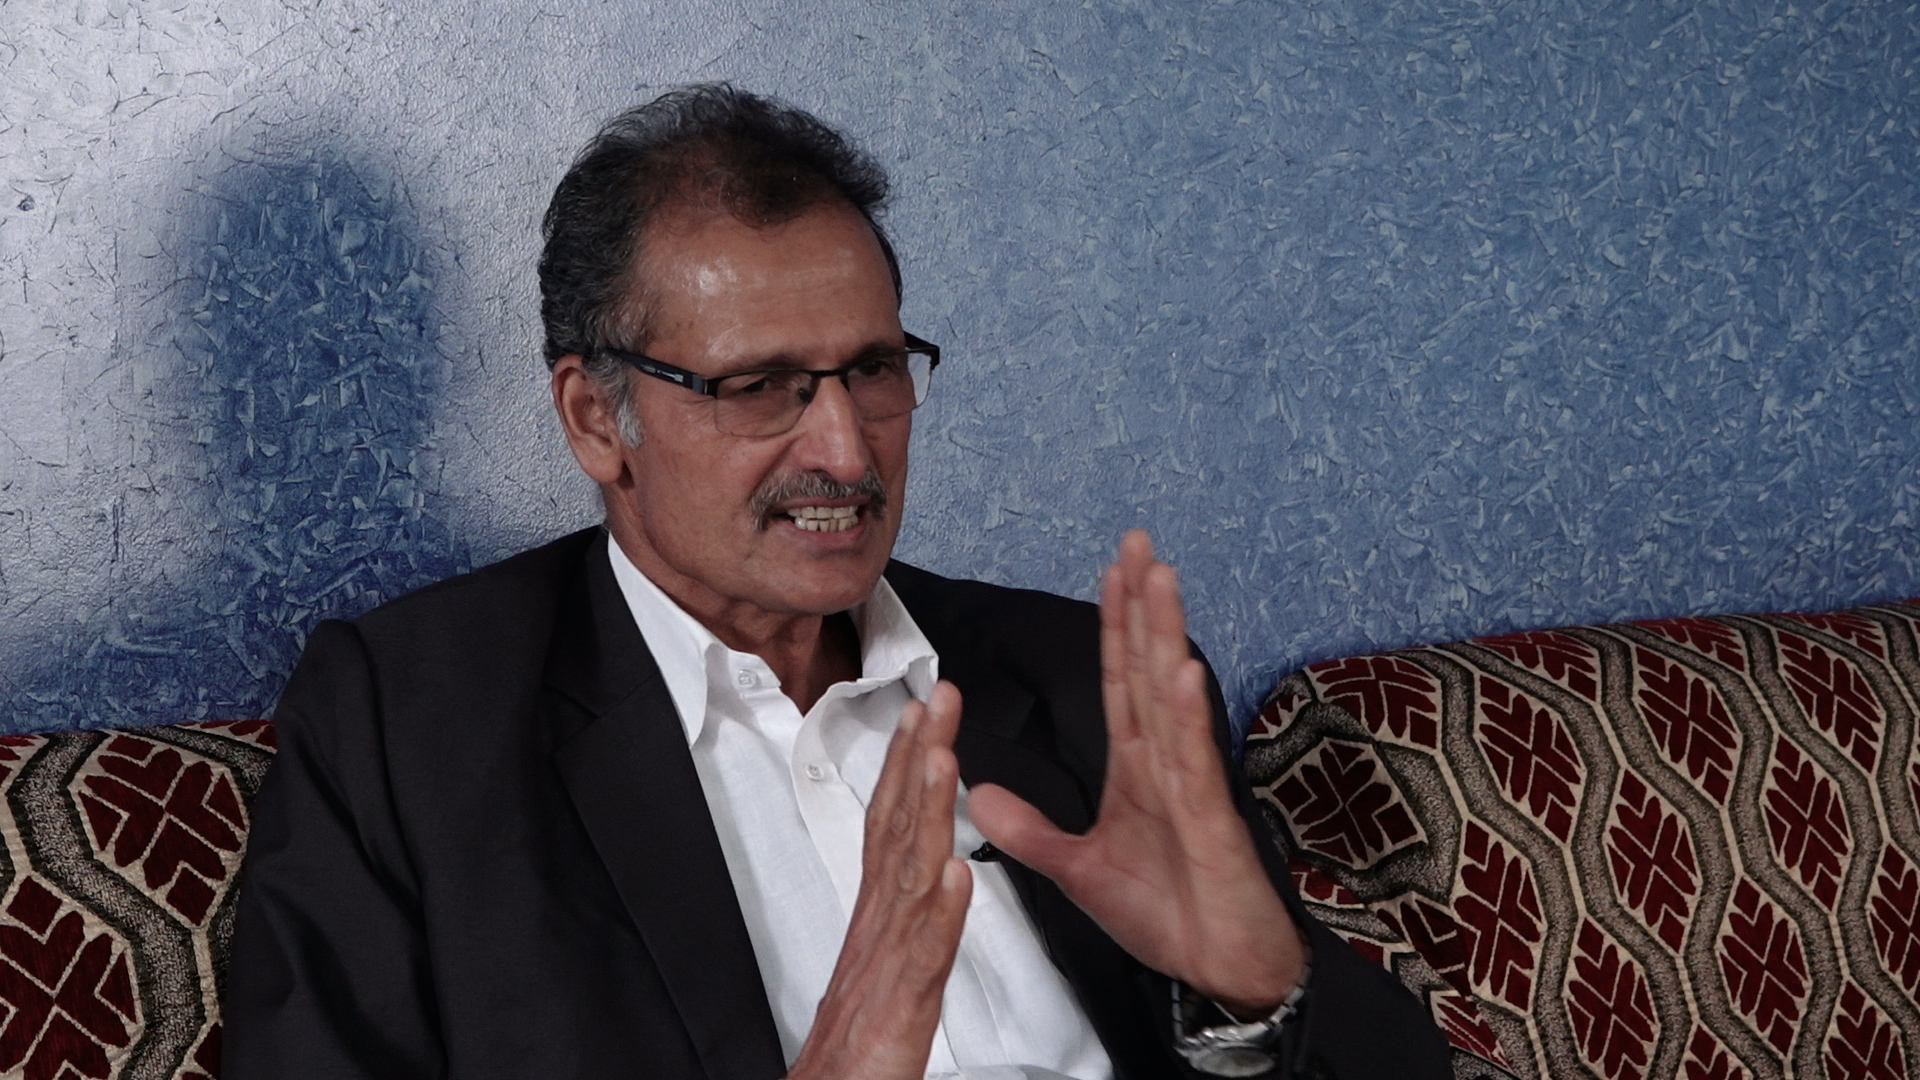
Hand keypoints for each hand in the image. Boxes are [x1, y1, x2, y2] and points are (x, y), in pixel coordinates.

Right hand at [787, 682, 972, 1079]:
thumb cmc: (858, 1049)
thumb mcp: (884, 966)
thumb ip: (902, 918)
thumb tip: (925, 871)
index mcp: (878, 915)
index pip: (890, 823)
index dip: (903, 765)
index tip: (918, 715)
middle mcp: (879, 926)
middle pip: (896, 826)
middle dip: (917, 758)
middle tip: (935, 700)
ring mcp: (889, 960)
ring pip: (910, 874)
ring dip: (925, 812)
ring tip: (943, 759)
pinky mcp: (903, 1005)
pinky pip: (927, 953)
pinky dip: (940, 912)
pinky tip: (955, 875)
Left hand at [969, 530, 1304, 1014]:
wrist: (1218, 974)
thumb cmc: (1166, 917)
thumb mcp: (1077, 871)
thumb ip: (1032, 831)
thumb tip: (978, 795)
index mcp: (1139, 769)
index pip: (1120, 682)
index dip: (1115, 626)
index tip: (1110, 570)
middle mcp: (1167, 765)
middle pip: (1147, 671)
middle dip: (1142, 605)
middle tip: (1135, 542)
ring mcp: (1192, 788)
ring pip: (1172, 700)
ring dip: (1165, 637)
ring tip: (1158, 577)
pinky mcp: (1212, 824)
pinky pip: (1195, 764)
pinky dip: (1187, 716)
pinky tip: (1182, 671)